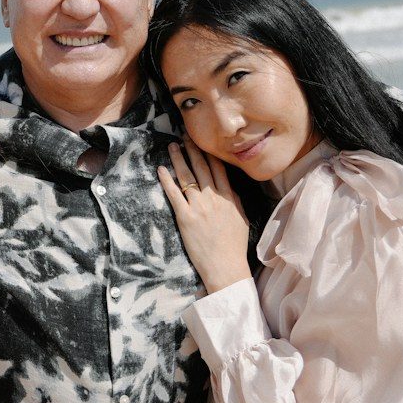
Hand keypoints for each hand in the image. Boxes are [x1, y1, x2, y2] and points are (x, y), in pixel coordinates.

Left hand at [157, 140, 252, 292]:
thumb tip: (230, 190)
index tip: (203, 141)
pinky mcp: (186, 217)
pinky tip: (161, 170)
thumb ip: (235, 202)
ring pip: (187, 177)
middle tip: (184, 136)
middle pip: (202, 167)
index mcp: (229, 198)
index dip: (209, 153)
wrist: (226, 267)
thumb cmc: (234, 247)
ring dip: (178, 159)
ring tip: (172, 147)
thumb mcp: (241, 220)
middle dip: (193, 149)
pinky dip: (166, 180)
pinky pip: (174, 194)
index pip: (218, 169)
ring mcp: (199, 207)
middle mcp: (214, 198)